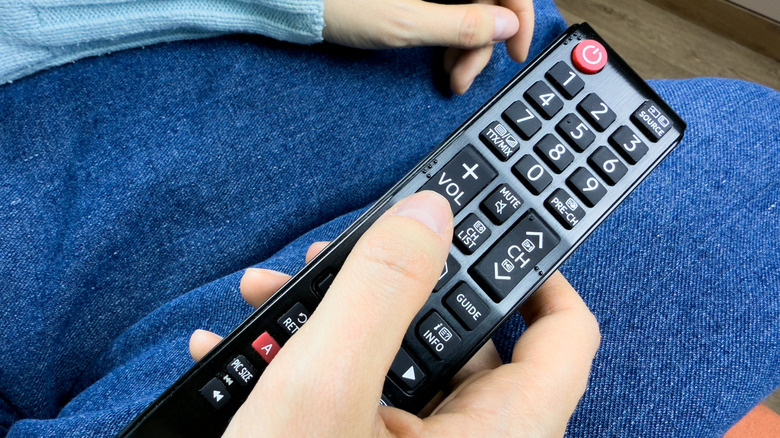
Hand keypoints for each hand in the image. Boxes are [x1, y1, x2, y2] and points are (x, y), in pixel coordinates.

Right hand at [190, 191, 599, 435]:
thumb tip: (432, 213)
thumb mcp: (325, 393)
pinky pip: (356, 405)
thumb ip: (382, 292)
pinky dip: (310, 371)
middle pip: (460, 340)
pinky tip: (241, 356)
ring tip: (271, 296)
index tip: (500, 229)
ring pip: (394, 368)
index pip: (563, 338)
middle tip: (346, 254)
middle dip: (396, 286)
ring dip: (336, 323)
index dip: (542, 274)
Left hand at [321, 0, 534, 94]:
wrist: (301, 3)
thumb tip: (506, 26)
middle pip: (489, 1)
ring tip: (450, 73)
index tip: (515, 51)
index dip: (520, 17)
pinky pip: (451, 9)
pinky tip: (441, 55)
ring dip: (466, 43)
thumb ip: (462, 25)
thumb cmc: (342, 3)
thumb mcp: (407, 23)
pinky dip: (450, 35)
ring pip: (470, 8)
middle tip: (464, 76)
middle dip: (482, 42)